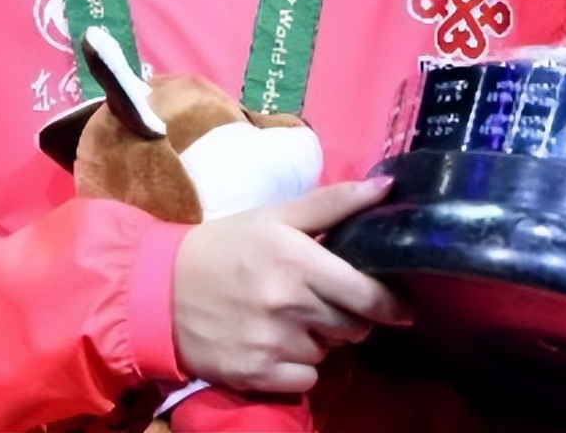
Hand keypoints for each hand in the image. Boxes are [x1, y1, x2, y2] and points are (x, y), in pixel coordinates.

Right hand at [171, 177, 409, 394]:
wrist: (163, 289)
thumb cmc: (229, 244)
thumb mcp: (278, 214)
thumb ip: (335, 202)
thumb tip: (387, 186)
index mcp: (296, 260)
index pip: (364, 293)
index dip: (389, 303)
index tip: (403, 305)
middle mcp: (287, 305)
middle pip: (352, 325)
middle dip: (352, 316)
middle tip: (333, 301)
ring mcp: (271, 344)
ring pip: (329, 352)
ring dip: (324, 339)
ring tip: (299, 318)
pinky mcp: (256, 375)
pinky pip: (306, 379)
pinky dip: (302, 366)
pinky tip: (282, 343)